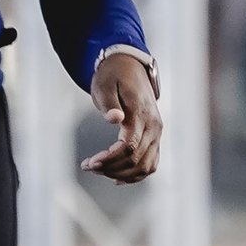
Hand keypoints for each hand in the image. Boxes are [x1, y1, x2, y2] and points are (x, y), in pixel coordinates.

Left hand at [85, 48, 161, 182]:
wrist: (130, 66)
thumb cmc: (113, 75)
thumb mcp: (104, 84)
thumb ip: (109, 102)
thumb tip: (114, 119)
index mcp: (141, 113)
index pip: (129, 146)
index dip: (109, 159)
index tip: (90, 163)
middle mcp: (154, 126)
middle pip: (136, 160)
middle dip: (110, 168)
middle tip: (88, 166)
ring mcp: (157, 133)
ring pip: (146, 166)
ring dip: (121, 174)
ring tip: (99, 170)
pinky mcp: (155, 137)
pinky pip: (151, 164)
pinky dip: (136, 175)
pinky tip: (116, 178)